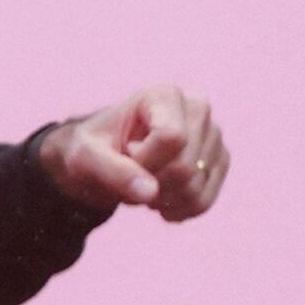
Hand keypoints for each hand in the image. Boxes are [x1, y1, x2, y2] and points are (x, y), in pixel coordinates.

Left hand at [35, 83, 226, 220]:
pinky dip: (176, 210)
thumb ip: (113, 171)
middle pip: (185, 168)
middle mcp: (198, 109)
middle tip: (130, 173)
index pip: (172, 138)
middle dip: (150, 182)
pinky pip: (204, 202)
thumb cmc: (92, 150)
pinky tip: (158, 200)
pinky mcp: (219, 162)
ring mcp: (213, 137)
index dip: (144, 161)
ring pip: (195, 188)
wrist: (103, 159)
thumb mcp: (86, 157)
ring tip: (141, 183)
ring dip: (160, 199)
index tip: (124, 154)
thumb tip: (150, 192)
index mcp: (165, 95)